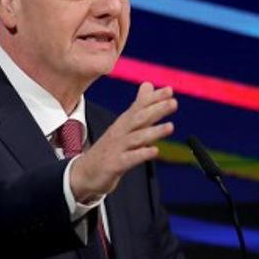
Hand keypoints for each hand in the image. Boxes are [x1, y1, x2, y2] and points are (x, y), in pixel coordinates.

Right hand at [69, 83, 175, 201]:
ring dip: (154, 131)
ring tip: (170, 127)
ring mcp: (117, 148)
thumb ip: (139, 107)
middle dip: (156, 110)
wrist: (84, 173)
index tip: (169, 90)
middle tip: (173, 102)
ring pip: (137, 138)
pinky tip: (155, 151)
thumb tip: (148, 84)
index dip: (154, 98)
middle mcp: (120, 133)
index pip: (139, 107)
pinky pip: (130, 159)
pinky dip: (142, 154)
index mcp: (124, 123)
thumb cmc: (109, 149)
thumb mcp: (124, 125)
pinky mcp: (115, 165)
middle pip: (139, 119)